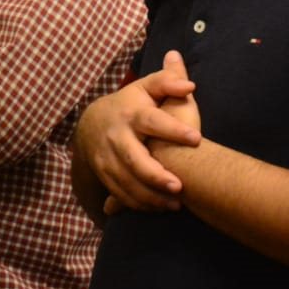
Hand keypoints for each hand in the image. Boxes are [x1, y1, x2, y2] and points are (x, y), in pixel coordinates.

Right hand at [73, 51, 199, 212]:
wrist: (90, 123)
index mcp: (132, 113)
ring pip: (127, 182)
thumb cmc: (131, 104)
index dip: (174, 130)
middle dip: (156, 175)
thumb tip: (190, 85)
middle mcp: (117, 137)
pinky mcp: (104, 174)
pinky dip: (139, 204)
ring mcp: (107, 158)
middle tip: (180, 186)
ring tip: (176, 204)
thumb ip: (169, 82)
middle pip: (135, 160)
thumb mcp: (147, 87)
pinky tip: (160, 207)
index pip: (154, 122)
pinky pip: (120, 193)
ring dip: (150, 196)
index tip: (197, 139)